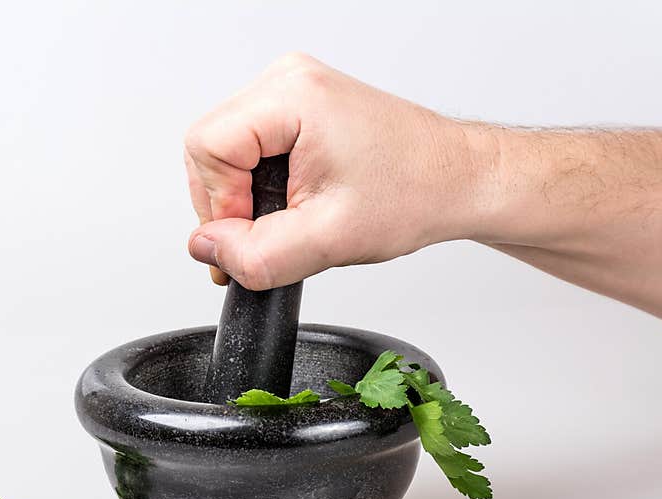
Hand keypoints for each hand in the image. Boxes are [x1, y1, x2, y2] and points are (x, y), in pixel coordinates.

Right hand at [184, 53, 491, 288]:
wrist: (455, 180)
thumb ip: (258, 254)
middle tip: (268, 236)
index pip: (206, 148)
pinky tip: (291, 206)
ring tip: (288, 221)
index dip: (219, 204)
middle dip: (228, 205)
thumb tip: (207, 248)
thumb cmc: (415, 193)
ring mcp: (292, 91)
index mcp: (293, 97)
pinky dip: (258, 188)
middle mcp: (287, 81)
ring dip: (243, 199)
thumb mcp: (330, 240)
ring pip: (225, 152)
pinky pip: (249, 149)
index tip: (253, 236)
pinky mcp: (298, 108)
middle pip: (208, 148)